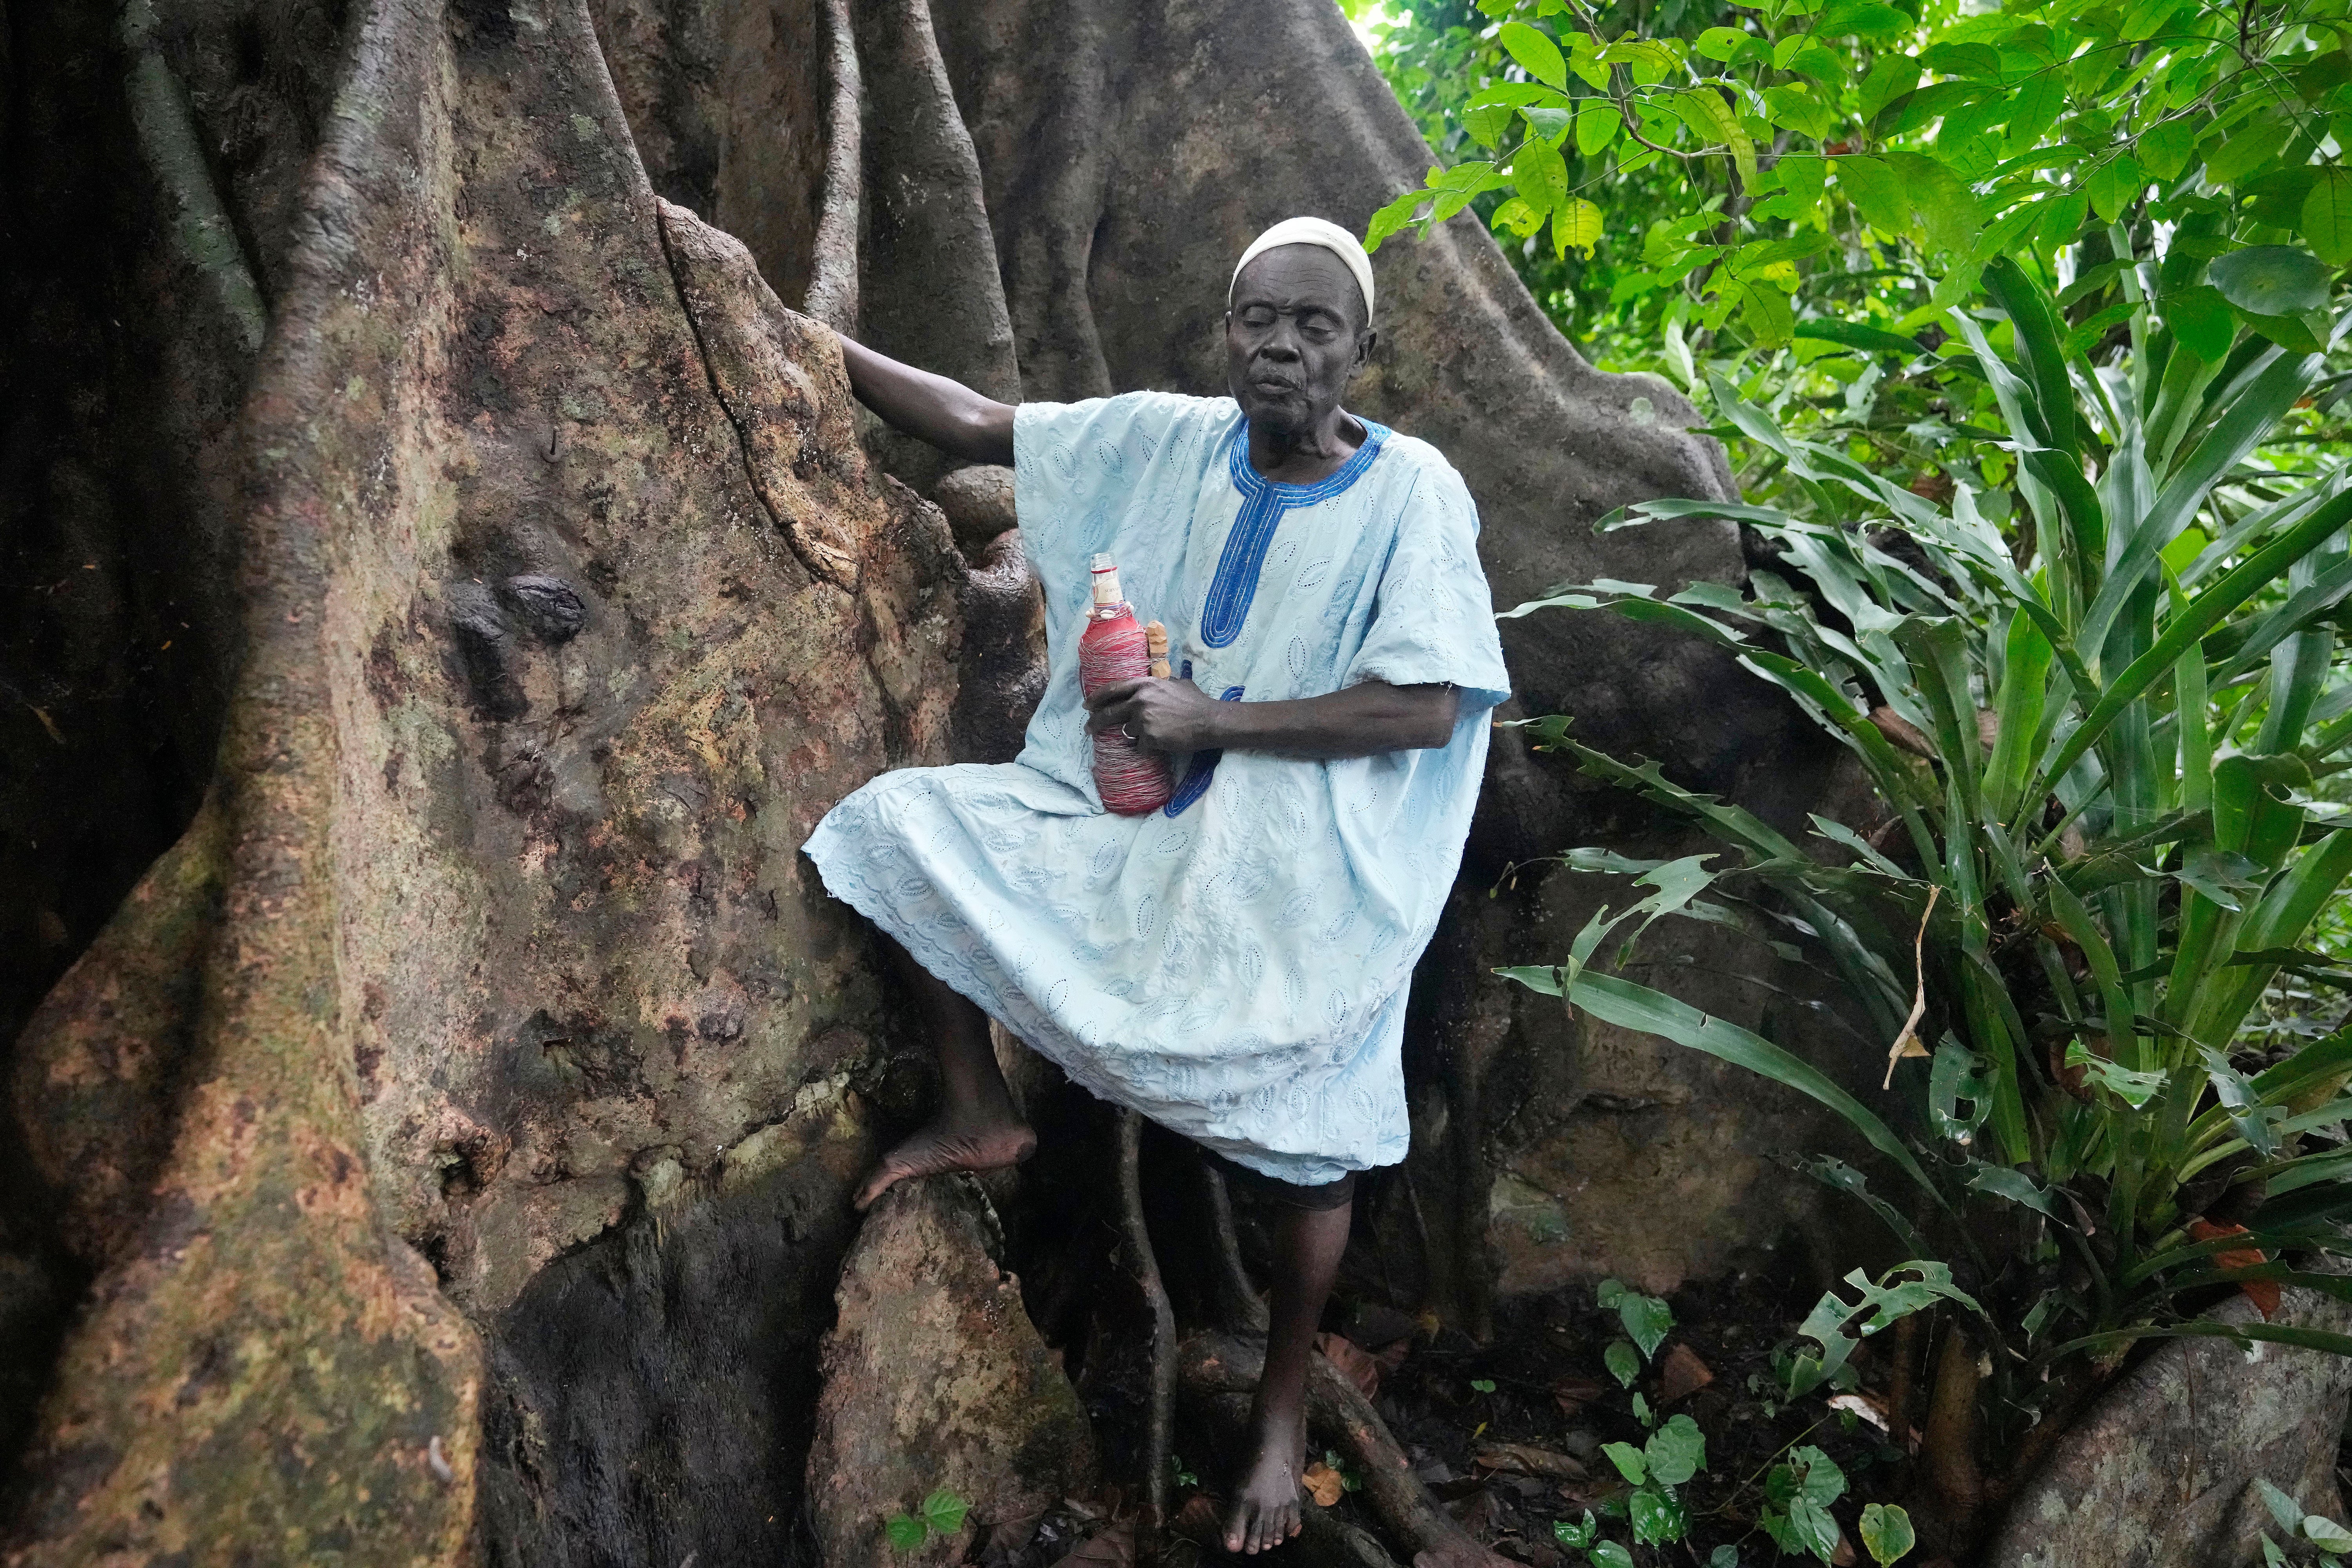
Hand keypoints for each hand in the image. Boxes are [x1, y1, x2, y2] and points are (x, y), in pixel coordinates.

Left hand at [1083, 678, 1227, 752]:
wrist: (1208, 721)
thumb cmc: (1196, 701)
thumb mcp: (1176, 683)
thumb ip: (1159, 684)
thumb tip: (1153, 684)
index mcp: (1144, 685)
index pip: (1113, 689)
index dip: (1097, 697)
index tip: (1087, 705)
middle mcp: (1140, 701)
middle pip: (1109, 713)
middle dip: (1095, 722)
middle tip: (1088, 728)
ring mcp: (1143, 720)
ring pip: (1127, 731)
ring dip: (1136, 735)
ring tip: (1150, 735)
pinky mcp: (1149, 738)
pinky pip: (1140, 746)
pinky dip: (1147, 748)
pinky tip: (1159, 744)